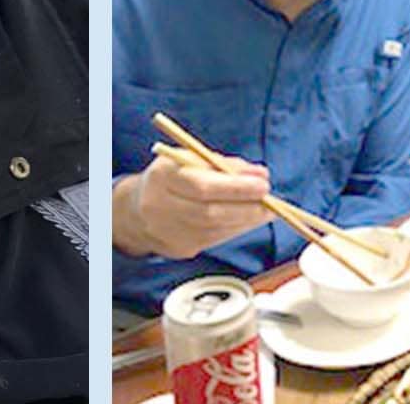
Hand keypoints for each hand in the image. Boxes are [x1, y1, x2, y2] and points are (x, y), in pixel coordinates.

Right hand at [113, 153, 274, 258]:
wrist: (137, 210)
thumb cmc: (172, 178)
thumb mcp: (193, 159)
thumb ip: (226, 165)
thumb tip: (260, 175)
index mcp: (163, 176)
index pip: (202, 186)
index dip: (236, 188)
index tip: (263, 185)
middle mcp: (160, 205)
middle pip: (210, 213)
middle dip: (247, 208)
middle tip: (272, 203)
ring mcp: (167, 231)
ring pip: (215, 230)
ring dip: (246, 221)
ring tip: (266, 211)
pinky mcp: (179, 249)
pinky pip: (214, 240)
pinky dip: (235, 229)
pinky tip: (248, 220)